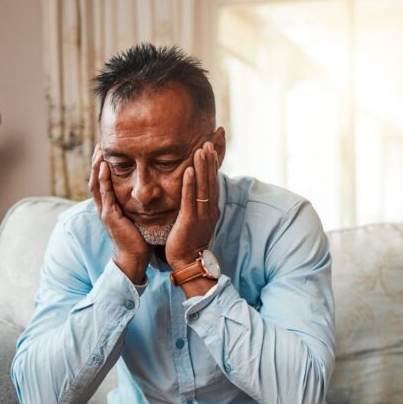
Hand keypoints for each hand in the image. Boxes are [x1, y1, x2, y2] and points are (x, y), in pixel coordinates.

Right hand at [88, 144, 149, 283]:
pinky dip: (104, 180)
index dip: (103, 167)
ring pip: (96, 184)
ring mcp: (105, 211)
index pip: (103, 182)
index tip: (106, 151)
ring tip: (99, 151)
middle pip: (95, 179)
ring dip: (97, 167)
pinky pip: (105, 194)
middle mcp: (104, 207)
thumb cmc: (138, 239)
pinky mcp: (109, 216)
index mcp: (110, 207)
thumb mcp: (136, 217)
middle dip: (97, 162)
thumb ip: (135, 205)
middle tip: (99, 145)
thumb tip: (145, 192)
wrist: (135, 258)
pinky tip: (105, 168)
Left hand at [166, 141, 220, 269]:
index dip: (213, 165)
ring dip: (203, 167)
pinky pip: (191, 198)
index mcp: (210, 208)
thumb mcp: (196, 221)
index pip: (213, 182)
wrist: (189, 262)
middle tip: (209, 141)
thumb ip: (196, 206)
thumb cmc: (189, 242)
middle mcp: (209, 209)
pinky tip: (189, 170)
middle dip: (210, 160)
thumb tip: (194, 195)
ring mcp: (201, 214)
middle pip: (211, 180)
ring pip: (203, 186)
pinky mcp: (190, 220)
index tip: (212, 148)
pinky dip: (190, 183)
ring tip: (202, 149)